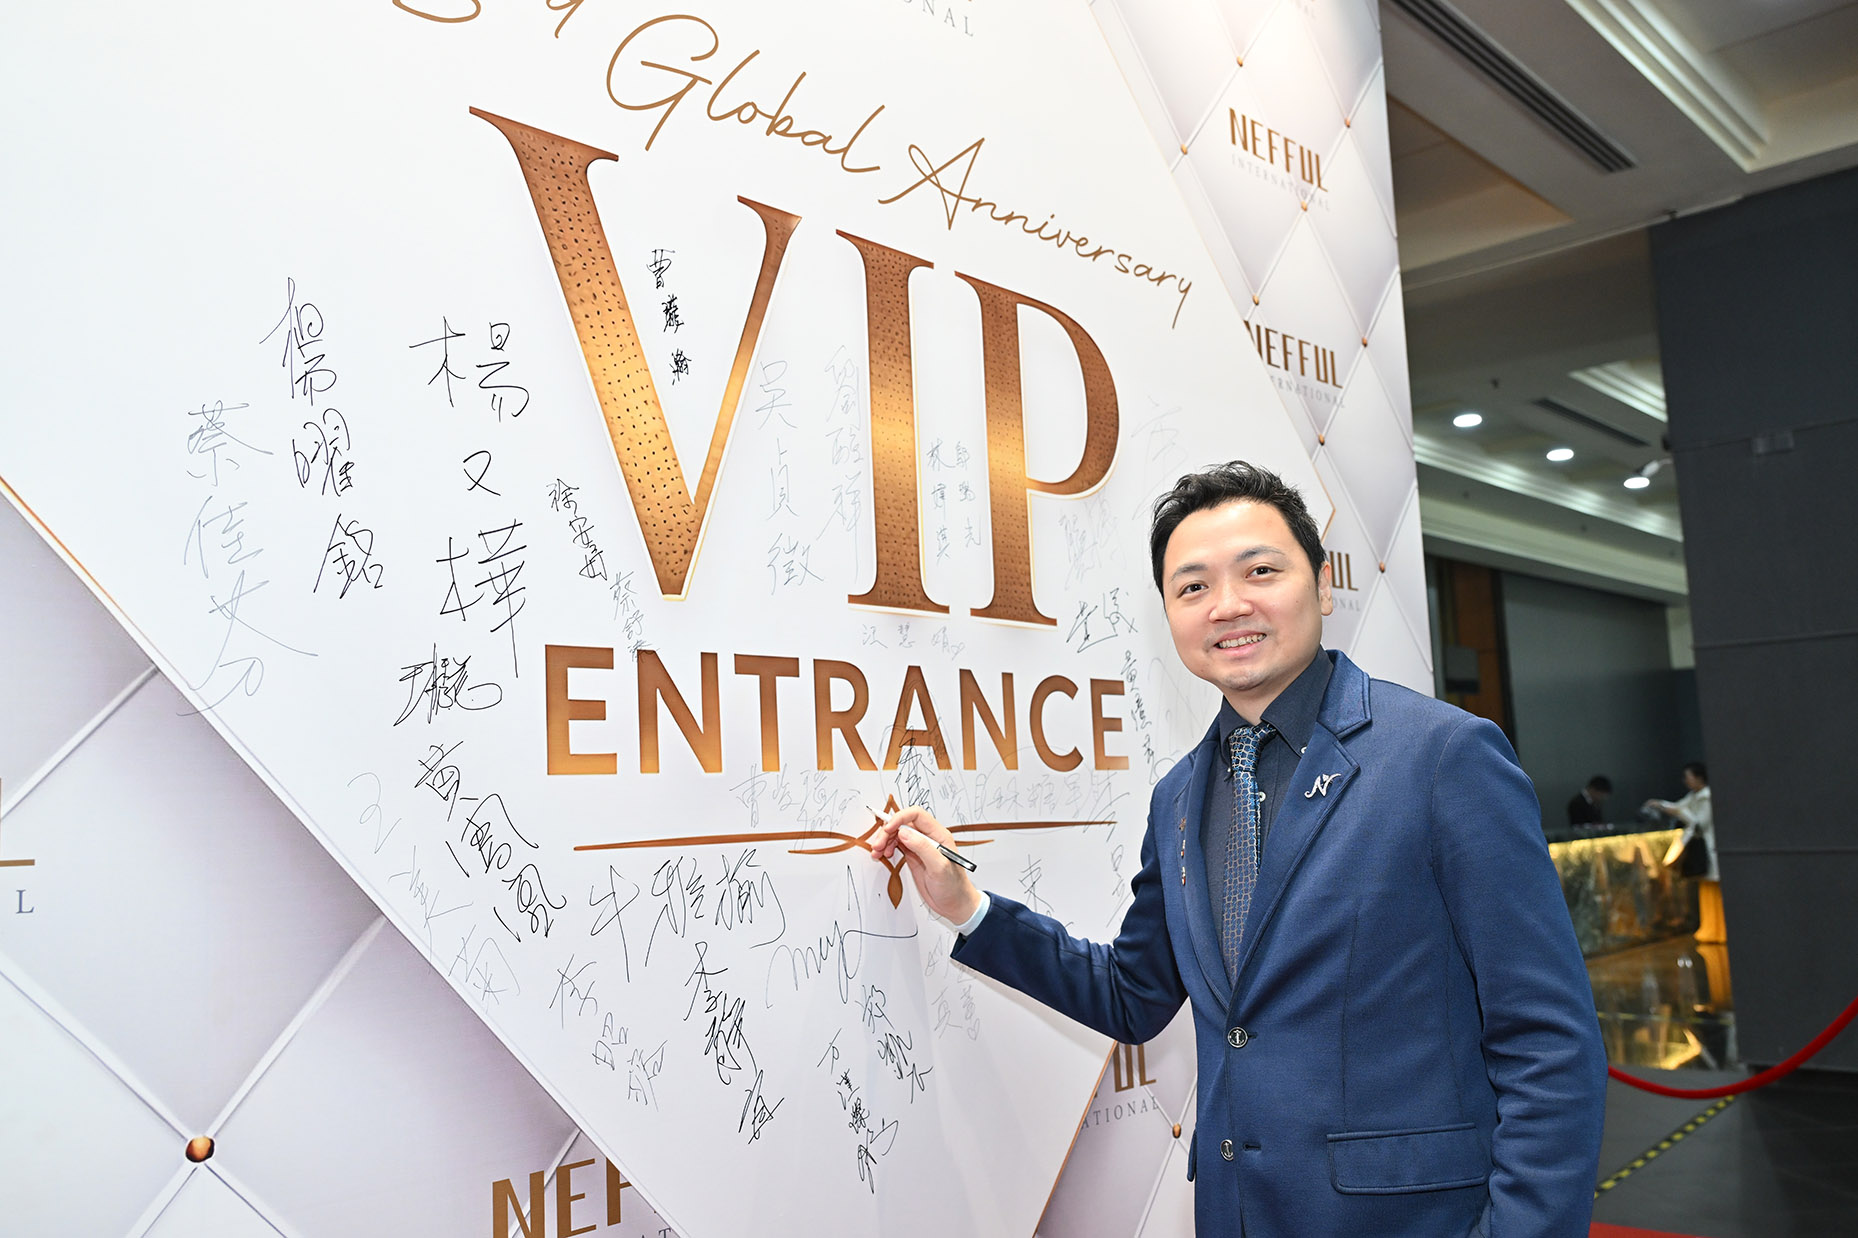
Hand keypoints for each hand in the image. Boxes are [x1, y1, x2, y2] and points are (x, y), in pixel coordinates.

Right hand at [869, 805, 983, 923]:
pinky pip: (896, 845)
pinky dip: (886, 848)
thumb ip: (923, 848)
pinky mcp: (913, 856)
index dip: (900, 818)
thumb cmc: (953, 886)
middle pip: (903, 824)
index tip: (888, 829)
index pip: (917, 815)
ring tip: (877, 852)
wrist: (955, 904)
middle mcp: (928, 838)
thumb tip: (904, 833)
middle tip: (878, 845)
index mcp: (938, 835)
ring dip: (884, 840)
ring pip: (897, 834)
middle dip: (888, 831)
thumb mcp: (939, 868)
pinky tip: (882, 855)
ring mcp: (919, 847)